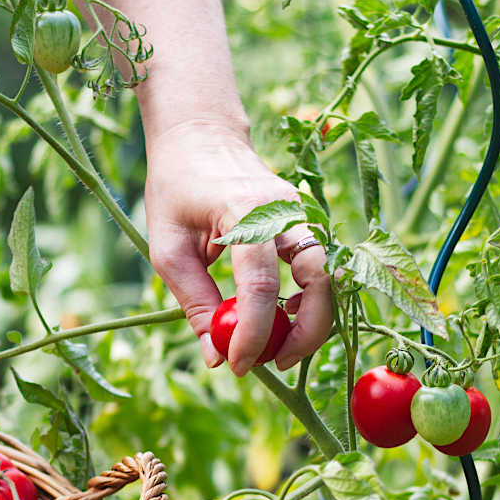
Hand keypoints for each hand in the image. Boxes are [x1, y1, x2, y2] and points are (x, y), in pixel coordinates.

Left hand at [143, 122, 331, 375]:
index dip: (253, 333)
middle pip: (320, 281)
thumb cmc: (177, 189)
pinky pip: (321, 271)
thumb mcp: (168, 248)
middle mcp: (286, 210)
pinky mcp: (307, 223)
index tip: (237, 364)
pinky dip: (308, 304)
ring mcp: (303, 214)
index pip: (261, 284)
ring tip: (275, 349)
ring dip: (311, 322)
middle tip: (274, 364)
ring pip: (331, 279)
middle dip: (305, 333)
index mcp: (245, 211)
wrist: (202, 135)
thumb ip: (194, 301)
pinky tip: (281, 321)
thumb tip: (215, 356)